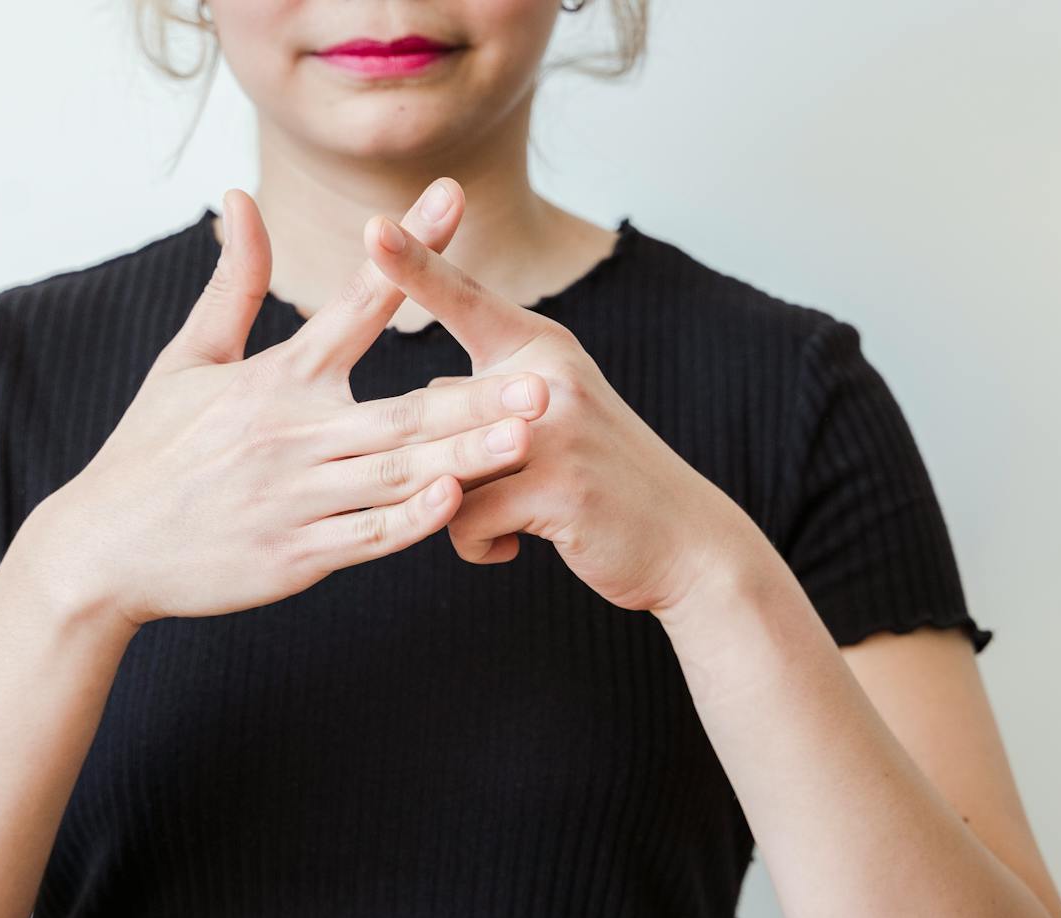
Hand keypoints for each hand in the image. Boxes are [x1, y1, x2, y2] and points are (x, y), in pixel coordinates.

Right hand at [36, 181, 551, 624]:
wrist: (102, 549)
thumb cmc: (151, 451)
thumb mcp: (186, 360)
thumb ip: (233, 284)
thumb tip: (241, 199)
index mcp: (272, 380)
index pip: (353, 304)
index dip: (407, 251)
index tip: (455, 198)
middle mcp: (289, 434)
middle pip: (400, 410)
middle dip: (475, 395)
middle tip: (543, 377)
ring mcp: (295, 499)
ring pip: (395, 475)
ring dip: (464, 456)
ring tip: (527, 436)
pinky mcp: (294, 556)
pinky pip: (365, 538)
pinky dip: (410, 522)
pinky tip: (456, 502)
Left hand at [364, 186, 760, 614]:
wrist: (688, 541)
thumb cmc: (606, 482)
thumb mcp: (556, 414)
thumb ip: (488, 397)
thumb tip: (425, 395)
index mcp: (542, 348)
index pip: (467, 300)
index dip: (416, 264)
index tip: (372, 226)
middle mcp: (547, 376)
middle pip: (433, 409)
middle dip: (431, 463)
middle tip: (489, 497)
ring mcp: (553, 430)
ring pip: (442, 468)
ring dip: (460, 510)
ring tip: (501, 525)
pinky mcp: (557, 488)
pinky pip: (463, 520)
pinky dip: (477, 544)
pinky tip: (511, 547)